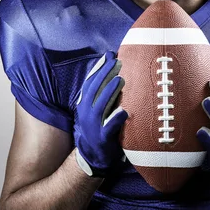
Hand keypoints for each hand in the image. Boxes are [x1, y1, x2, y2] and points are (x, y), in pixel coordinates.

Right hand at [74, 51, 127, 176]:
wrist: (94, 155)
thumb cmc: (100, 125)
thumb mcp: (97, 107)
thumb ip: (103, 91)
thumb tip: (114, 69)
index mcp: (84, 104)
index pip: (90, 82)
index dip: (99, 67)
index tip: (109, 54)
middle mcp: (86, 113)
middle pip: (94, 90)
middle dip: (104, 75)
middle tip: (117, 62)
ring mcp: (94, 126)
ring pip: (101, 106)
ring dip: (110, 92)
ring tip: (120, 80)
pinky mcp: (103, 138)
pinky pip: (109, 127)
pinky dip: (116, 119)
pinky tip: (124, 111)